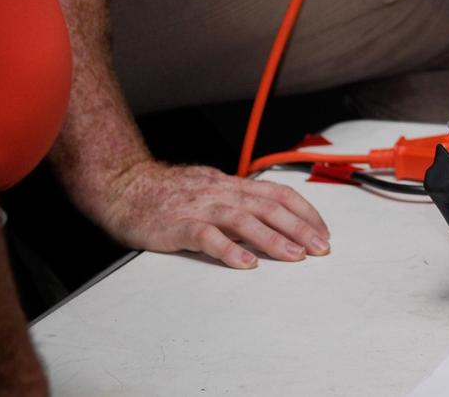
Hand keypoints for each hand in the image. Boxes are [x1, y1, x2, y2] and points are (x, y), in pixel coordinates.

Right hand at [96, 161, 330, 268]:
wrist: (125, 186)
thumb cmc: (168, 191)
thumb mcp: (212, 187)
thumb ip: (239, 198)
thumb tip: (272, 210)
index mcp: (232, 185)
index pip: (279, 194)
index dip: (305, 212)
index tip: (323, 230)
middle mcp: (222, 193)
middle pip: (269, 207)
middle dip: (300, 228)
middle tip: (321, 247)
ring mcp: (200, 208)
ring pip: (244, 220)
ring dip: (274, 239)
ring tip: (295, 256)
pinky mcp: (178, 225)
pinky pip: (207, 237)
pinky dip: (229, 249)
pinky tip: (246, 263)